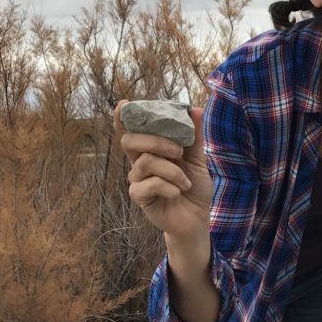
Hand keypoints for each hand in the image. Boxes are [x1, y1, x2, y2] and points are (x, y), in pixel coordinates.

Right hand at [115, 100, 211, 239]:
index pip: (131, 130)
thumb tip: (196, 109)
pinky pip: (150, 184)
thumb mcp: (198, 160)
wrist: (197, 217)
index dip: (123, 117)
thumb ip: (194, 137)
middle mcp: (139, 162)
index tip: (124, 104)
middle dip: (156, 141)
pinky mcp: (140, 197)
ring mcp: (137, 180)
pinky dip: (169, 186)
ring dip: (172, 170)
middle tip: (179, 152)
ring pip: (145, 162)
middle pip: (130, 141)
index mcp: (150, 150)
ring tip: (185, 181)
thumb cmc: (193, 187)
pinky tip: (178, 191)